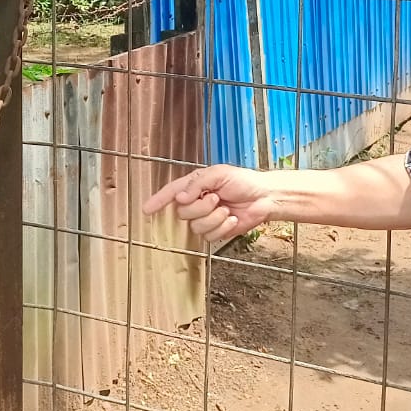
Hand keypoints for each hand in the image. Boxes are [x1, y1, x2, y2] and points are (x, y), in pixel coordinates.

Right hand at [142, 164, 276, 245]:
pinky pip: (209, 236)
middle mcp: (197, 202)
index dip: (158, 200)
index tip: (146, 209)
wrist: (263, 198)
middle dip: (201, 207)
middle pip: (182, 213)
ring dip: (214, 218)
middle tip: (217, 198)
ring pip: (196, 226)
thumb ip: (197, 184)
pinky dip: (222, 227)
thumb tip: (180, 198)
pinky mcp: (216, 231)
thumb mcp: (219, 174)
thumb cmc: (243, 181)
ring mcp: (205, 218)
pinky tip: (232, 219)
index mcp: (195, 186)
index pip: (171, 193)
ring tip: (226, 209)